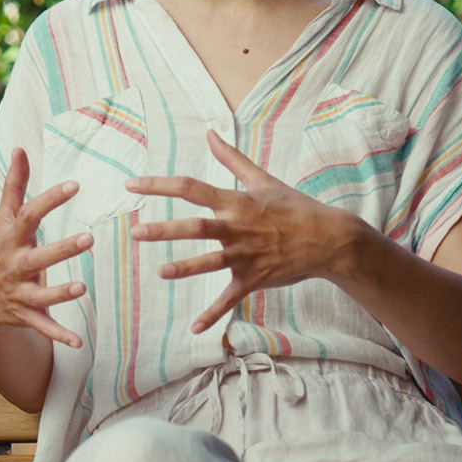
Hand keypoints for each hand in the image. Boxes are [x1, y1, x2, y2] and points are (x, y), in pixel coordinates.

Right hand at [0, 148, 92, 347]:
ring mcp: (19, 292)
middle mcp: (15, 265)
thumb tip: (20, 148)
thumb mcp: (3, 218)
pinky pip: (43, 326)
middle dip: (62, 249)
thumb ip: (15, 185)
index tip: (74, 185)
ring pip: (41, 294)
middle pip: (38, 257)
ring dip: (61, 293)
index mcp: (11, 239)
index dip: (49, 200)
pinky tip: (78, 341)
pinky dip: (59, 335)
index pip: (29, 216)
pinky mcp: (25, 315)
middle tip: (89, 237)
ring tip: (82, 288)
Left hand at [127, 130, 371, 333]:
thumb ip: (231, 158)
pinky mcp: (255, 278)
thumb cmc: (293, 207)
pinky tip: (195, 328)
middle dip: (166, 230)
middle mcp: (238, 227)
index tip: (132, 186)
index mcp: (236, 201)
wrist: (329, 239)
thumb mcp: (263, 179)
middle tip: (137, 233)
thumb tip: (210, 133)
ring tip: (161, 273)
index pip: (191, 188)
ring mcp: (246, 254)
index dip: (160, 185)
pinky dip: (213, 314)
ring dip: (186, 268)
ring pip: (211, 262)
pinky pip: (230, 298)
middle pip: (197, 226)